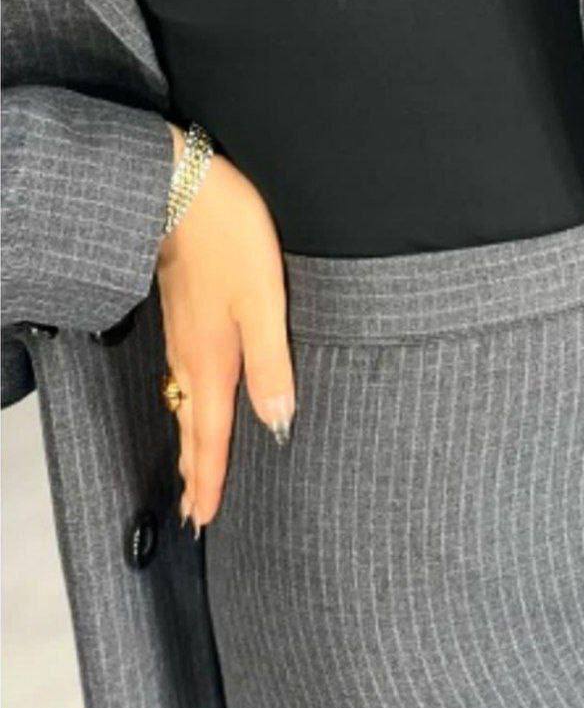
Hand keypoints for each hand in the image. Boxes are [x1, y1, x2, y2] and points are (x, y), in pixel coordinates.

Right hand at [157, 123, 294, 534]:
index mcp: (212, 362)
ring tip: (194, 470)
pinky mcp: (183, 314)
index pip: (211, 436)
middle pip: (193, 426)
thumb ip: (272, 365)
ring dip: (191, 441)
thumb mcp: (263, 304)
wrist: (182, 188)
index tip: (203, 519)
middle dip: (195, 470)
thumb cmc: (229, 241)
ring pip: (186, 404)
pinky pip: (185, 377)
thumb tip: (278, 422)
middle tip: (194, 511)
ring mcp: (183, 335)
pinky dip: (190, 406)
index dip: (209, 479)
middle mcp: (191, 356)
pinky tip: (196, 403)